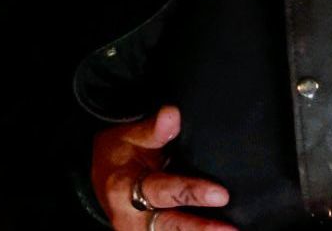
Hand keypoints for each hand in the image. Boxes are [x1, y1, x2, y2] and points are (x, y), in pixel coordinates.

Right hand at [91, 105, 235, 230]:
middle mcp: (130, 216)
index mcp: (123, 187)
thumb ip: (153, 130)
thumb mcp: (128, 137)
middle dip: (200, 228)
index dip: (191, 192)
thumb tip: (172, 113)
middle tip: (230, 230)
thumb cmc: (118, 154)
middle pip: (169, 225)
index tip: (220, 194)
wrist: (101, 179)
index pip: (161, 190)